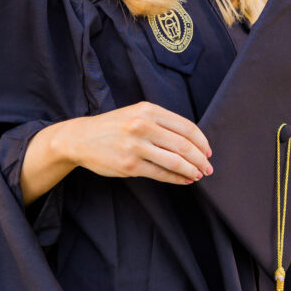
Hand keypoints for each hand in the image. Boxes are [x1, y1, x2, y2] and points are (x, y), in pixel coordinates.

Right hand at [63, 102, 212, 185]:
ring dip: (191, 170)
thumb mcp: (137, 114)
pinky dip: (177, 178)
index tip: (208, 151)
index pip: (186, 127)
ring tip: (198, 175)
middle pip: (184, 145)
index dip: (202, 142)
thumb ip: (162, 122)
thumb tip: (193, 141)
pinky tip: (184, 180)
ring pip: (175, 161)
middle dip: (201, 159)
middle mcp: (143, 126)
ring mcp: (136, 146)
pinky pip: (161, 173)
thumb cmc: (114, 126)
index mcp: (148, 110)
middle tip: (208, 167)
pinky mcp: (129, 165)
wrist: (81, 138)